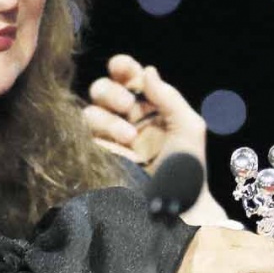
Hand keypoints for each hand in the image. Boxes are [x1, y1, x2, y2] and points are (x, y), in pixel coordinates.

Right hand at [84, 54, 205, 174]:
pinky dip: (98, 138)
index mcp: (149, 105)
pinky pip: (84, 138)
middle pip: (102, 89)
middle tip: (126, 106)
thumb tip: (147, 70)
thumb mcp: (189, 127)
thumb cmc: (189, 167)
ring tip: (130, 139)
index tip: (121, 68)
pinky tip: (118, 148)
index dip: (121, 67)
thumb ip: (168, 97)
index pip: (129, 76)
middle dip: (110, 92)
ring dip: (107, 120)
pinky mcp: (98, 158)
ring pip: (89, 112)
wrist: (178, 205)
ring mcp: (110, 138)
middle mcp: (126, 118)